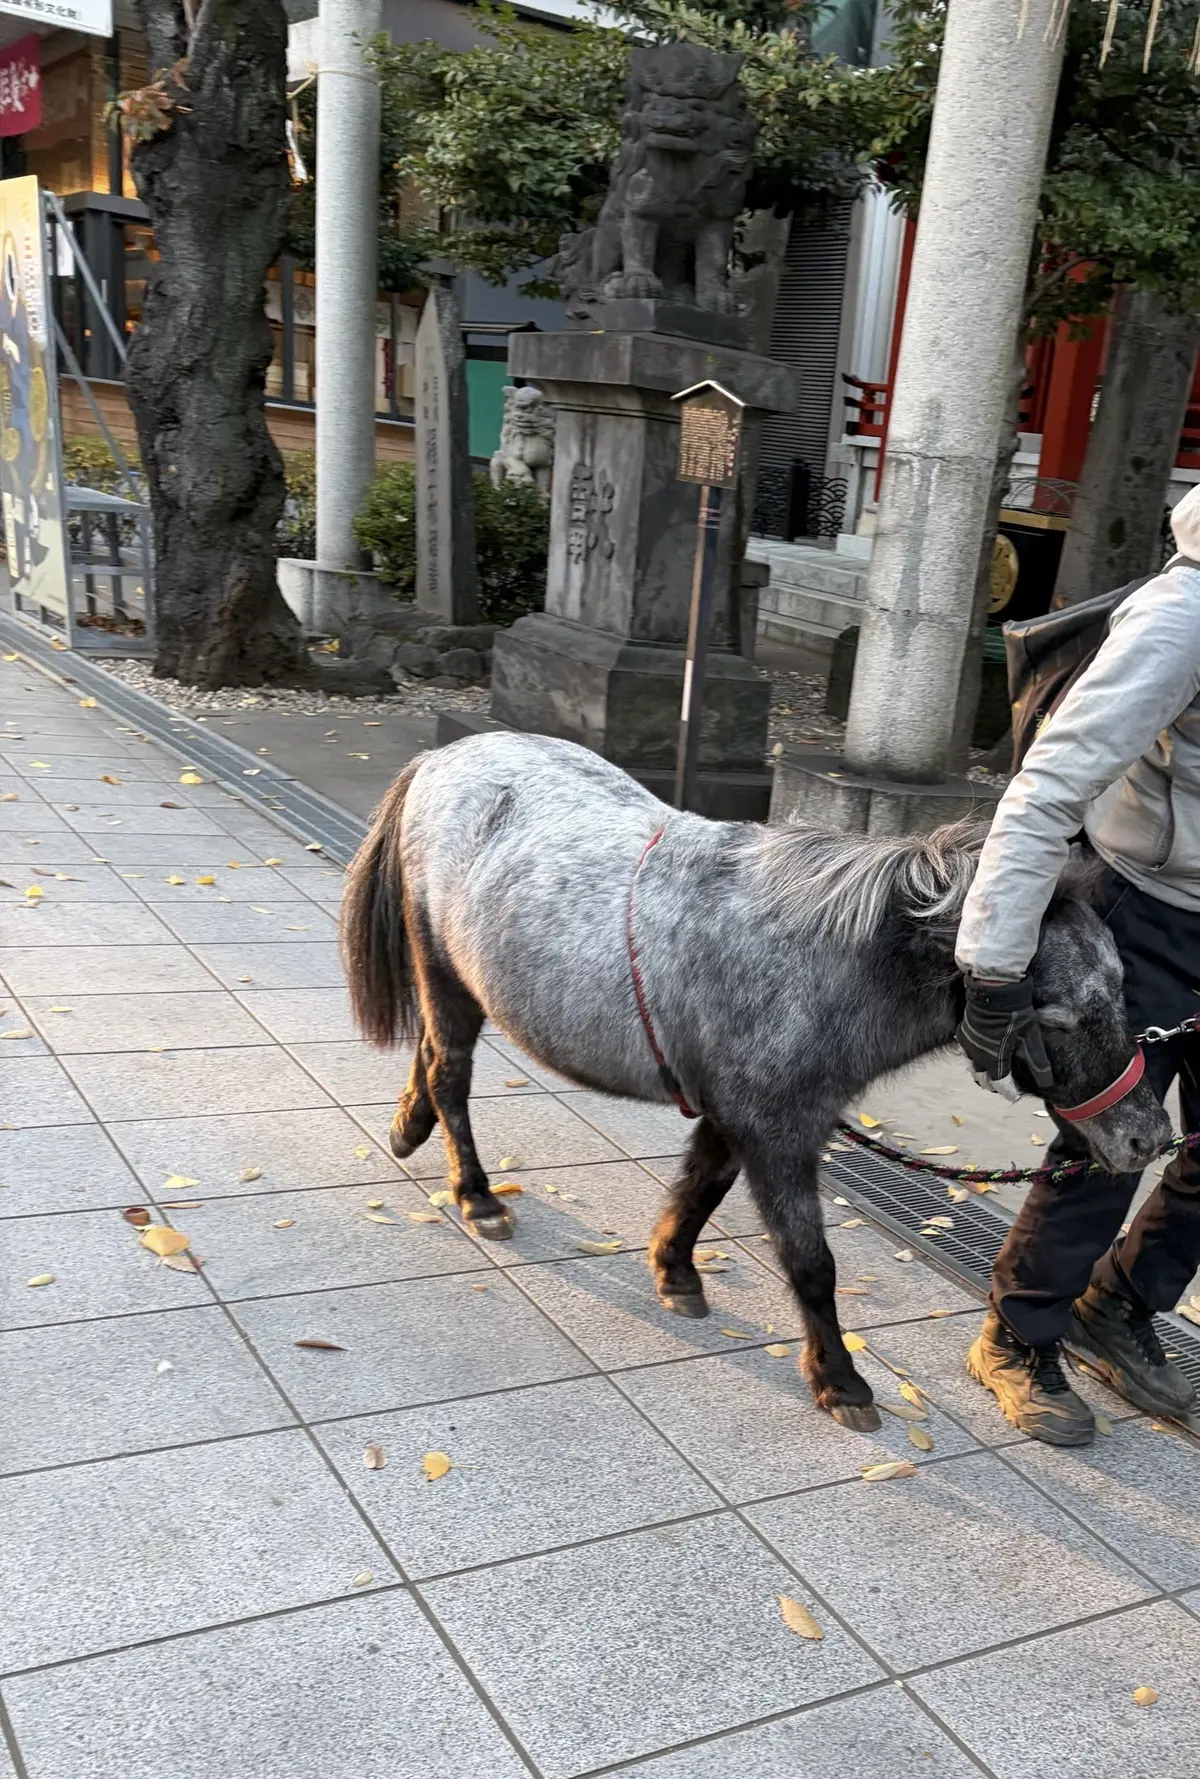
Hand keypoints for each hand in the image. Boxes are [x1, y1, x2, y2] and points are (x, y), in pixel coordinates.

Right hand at [957, 974, 1054, 1102]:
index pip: (1000, 1085)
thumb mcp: (1030, 1037)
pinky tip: (982, 1055)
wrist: (993, 988)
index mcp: (994, 1060)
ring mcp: (968, 1045)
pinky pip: (966, 1054)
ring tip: (992, 1074)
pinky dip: (974, 1060)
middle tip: (1006, 1086)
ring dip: (982, 1074)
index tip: (1015, 1096)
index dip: (1009, 1092)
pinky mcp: (962, 1033)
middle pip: (983, 1079)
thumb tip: (1047, 1083)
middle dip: (994, 1085)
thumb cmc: (1014, 1012)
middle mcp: (977, 1056)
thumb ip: (1037, 1062)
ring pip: (972, 1067)